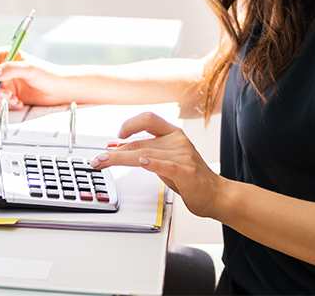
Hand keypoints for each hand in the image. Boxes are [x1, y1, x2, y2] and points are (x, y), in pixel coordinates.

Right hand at [0, 46, 67, 108]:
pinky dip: (6, 104)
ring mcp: (4, 82)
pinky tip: (18, 102)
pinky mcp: (7, 95)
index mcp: (4, 55)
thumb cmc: (48, 74)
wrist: (58, 90)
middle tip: (6, 92)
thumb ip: (11, 68)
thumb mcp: (30, 68)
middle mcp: (1, 68)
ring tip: (14, 98)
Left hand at [89, 112, 224, 217]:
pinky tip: (141, 162)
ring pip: (145, 153)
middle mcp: (178, 141)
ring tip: (105, 162)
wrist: (216, 195)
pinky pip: (165, 165)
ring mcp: (183, 156)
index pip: (148, 119)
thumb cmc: (191, 177)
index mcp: (174, 134)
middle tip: (98, 159)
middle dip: (115, 152)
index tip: (117, 135)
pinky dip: (151, 163)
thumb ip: (146, 152)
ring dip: (121, 159)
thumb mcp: (166, 160)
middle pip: (140, 142)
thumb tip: (119, 148)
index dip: (130, 124)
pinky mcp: (186, 172)